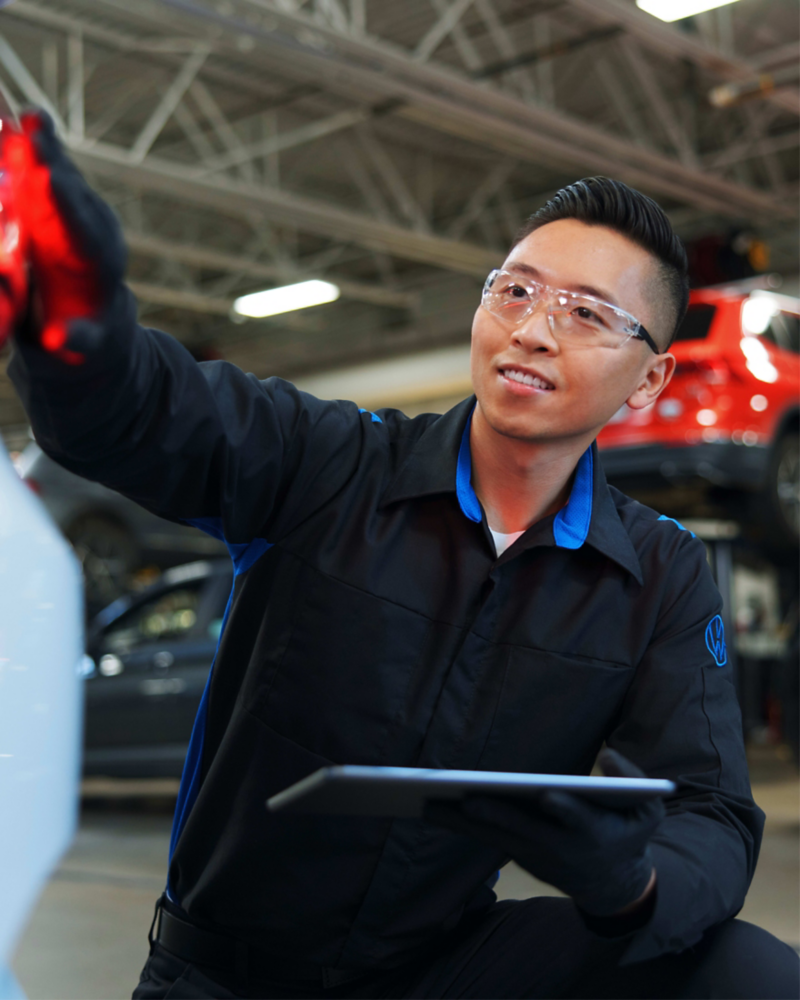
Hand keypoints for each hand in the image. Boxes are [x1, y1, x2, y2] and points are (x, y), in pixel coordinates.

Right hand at [0, 109, 125, 361]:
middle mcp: (92, 224)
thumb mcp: (88, 341)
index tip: (54, 177)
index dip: (67, 201)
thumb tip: (61, 340)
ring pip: (56, 169)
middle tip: (35, 124)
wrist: (93, 305)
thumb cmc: (88, 327)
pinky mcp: (57, 198)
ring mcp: (75, 207)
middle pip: (71, 188)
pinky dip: (24, 143)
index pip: (83, 226)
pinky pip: (39, 167)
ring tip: (25, 112)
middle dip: (53, 158)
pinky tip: (9, 116)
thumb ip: (78, 338)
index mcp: (100, 258)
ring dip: (41, 140)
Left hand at [424, 749, 664, 916]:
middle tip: (464, 796)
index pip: (577, 821)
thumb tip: (610, 757)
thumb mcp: (647, 811)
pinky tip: (434, 809)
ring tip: (429, 802)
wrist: (613, 887)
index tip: (548, 795)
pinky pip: (486, 840)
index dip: (563, 810)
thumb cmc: (629, 836)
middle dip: (494, 814)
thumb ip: (634, 781)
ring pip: (494, 838)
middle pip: (522, 830)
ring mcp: (536, 856)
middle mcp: (560, 849)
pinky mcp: (519, 857)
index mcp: (594, 834)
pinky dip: (461, 827)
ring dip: (462, 823)